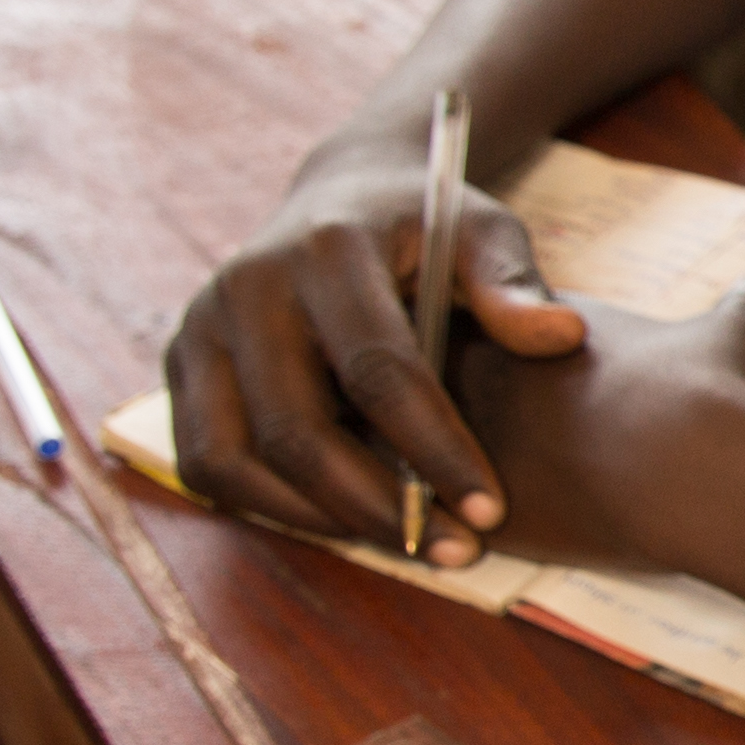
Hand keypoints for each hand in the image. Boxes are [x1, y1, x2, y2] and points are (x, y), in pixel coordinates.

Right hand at [161, 133, 577, 561]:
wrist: (344, 195)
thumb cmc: (426, 226)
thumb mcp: (484, 231)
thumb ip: (513, 283)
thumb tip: (562, 337)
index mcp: (325, 251)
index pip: (377, 371)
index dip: (434, 449)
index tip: (490, 510)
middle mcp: (245, 289)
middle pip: (296, 430)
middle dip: (377, 506)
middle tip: (454, 549)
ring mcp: (201, 330)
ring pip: (234, 460)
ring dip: (320, 520)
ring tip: (405, 542)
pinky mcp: (182, 367)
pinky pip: (207, 463)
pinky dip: (271, 505)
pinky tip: (345, 518)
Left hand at [438, 271, 744, 566]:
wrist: (689, 466)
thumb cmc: (703, 392)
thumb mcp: (727, 336)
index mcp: (524, 320)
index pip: (466, 316)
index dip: (483, 343)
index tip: (512, 371)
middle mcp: (480, 371)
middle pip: (418, 378)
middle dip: (427, 402)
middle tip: (460, 429)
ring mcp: (466, 438)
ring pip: (404, 450)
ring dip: (423, 468)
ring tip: (454, 490)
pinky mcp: (468, 504)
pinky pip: (423, 519)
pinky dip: (434, 530)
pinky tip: (461, 542)